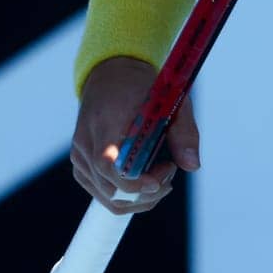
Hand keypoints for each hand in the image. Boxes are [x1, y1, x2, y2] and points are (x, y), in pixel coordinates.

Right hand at [69, 57, 200, 214]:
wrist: (111, 74)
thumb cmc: (142, 87)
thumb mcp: (170, 99)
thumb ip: (184, 132)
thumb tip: (192, 165)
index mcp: (107, 120)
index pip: (109, 164)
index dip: (134, 182)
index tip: (162, 177)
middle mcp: (87, 140)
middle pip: (111, 188)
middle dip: (146, 193)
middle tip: (169, 171)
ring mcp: (80, 154)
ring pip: (107, 197)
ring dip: (138, 198)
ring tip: (160, 175)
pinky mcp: (79, 164)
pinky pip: (101, 193)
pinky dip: (125, 195)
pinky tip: (144, 179)